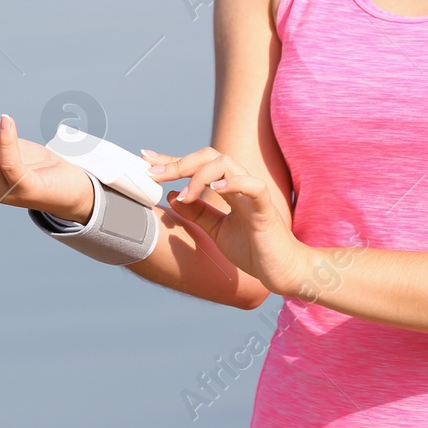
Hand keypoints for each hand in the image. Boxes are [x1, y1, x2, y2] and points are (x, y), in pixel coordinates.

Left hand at [141, 146, 311, 297]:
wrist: (281, 271)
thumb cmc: (253, 250)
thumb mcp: (216, 230)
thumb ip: (197, 213)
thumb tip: (172, 196)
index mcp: (228, 188)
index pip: (198, 165)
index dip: (172, 161)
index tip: (147, 160)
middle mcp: (239, 184)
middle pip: (209, 156)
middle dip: (179, 162)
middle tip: (155, 174)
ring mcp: (253, 192)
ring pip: (226, 163)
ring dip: (199, 175)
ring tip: (185, 195)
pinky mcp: (265, 206)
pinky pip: (252, 185)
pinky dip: (233, 183)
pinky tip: (215, 190)